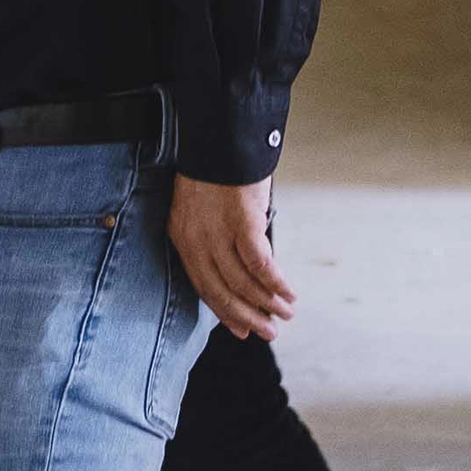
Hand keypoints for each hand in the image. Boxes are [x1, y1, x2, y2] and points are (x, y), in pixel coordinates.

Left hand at [167, 174, 294, 341]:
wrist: (220, 138)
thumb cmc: (215, 172)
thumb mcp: (201, 209)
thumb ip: (211, 239)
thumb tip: (237, 272)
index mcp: (182, 237)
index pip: (202, 285)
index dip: (223, 311)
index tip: (240, 329)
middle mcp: (195, 239)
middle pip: (221, 290)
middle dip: (247, 316)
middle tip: (268, 332)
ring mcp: (217, 232)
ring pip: (242, 281)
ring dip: (267, 303)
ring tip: (285, 314)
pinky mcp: (241, 223)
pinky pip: (260, 264)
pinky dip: (276, 283)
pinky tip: (288, 294)